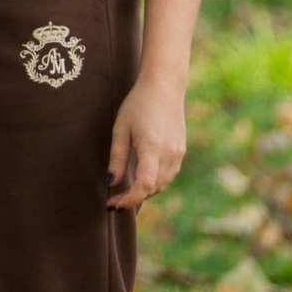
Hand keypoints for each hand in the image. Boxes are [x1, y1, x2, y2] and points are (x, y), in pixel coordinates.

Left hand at [106, 71, 187, 210]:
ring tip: (124, 193)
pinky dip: (155, 183)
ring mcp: (178, 153)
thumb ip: (116, 157)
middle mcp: (169, 153)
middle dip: (133, 199)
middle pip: (153, 188)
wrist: (165, 87)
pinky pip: (168, 176)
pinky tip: (141, 180)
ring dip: (144, 192)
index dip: (129, 199)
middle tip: (113, 202)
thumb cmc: (138, 104)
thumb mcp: (121, 128)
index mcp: (152, 146)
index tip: (113, 204)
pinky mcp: (181, 152)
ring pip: (162, 185)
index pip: (144, 185)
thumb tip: (111, 182)